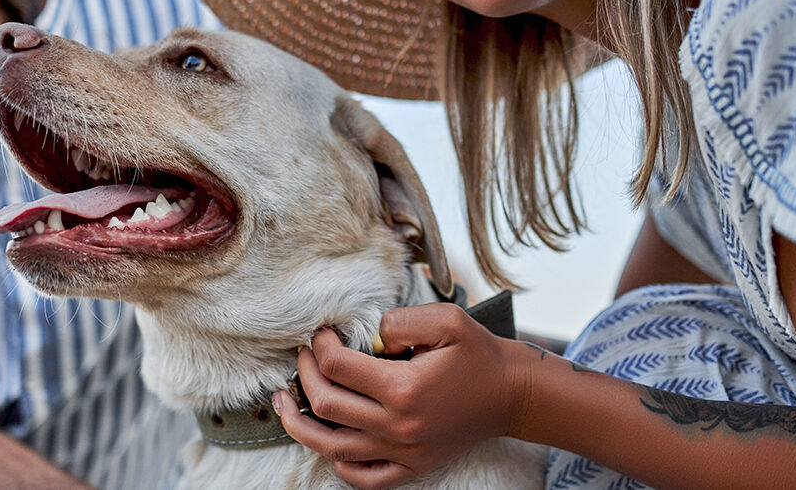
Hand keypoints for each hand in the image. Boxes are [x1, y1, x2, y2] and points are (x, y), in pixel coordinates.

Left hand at [272, 303, 527, 488]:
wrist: (513, 394)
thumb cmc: (480, 354)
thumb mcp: (446, 320)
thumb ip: (398, 321)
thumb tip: (365, 333)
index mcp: (403, 388)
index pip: (337, 367)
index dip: (320, 345)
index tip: (321, 333)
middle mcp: (398, 426)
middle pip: (325, 406)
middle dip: (304, 376)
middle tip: (303, 357)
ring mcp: (404, 452)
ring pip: (332, 447)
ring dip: (299, 424)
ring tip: (282, 404)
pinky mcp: (412, 466)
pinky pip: (364, 477)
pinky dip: (339, 463)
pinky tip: (328, 441)